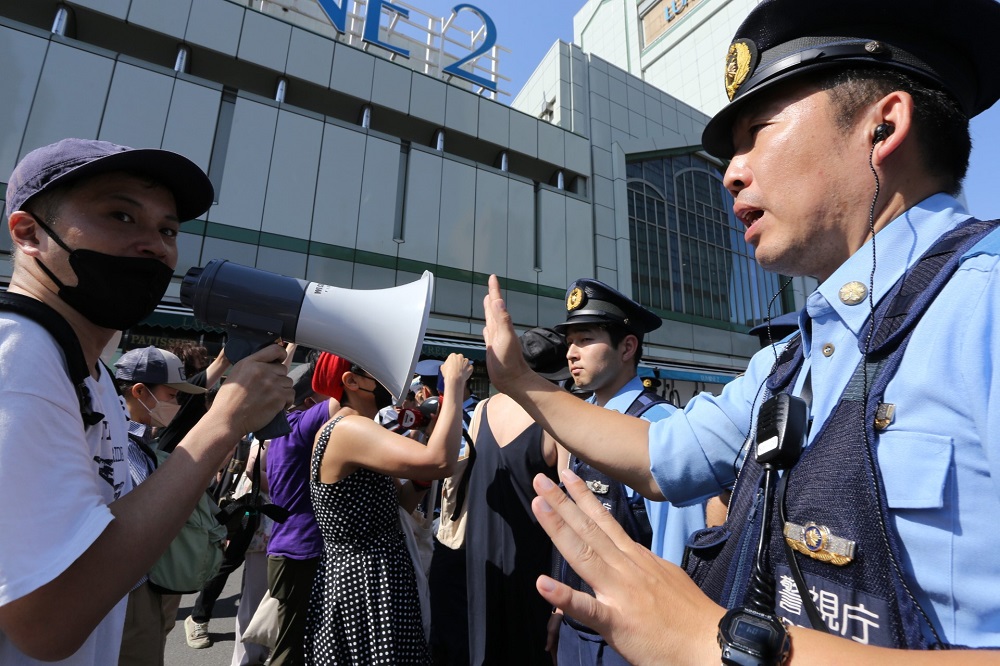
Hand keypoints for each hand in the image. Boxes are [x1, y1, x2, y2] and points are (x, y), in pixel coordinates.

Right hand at [211, 343, 292, 436]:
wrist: (228, 419)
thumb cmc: (228, 400)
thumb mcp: (236, 373)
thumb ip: (252, 365)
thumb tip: (267, 363)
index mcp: (250, 362)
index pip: (275, 349)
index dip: (281, 354)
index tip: (280, 360)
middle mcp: (262, 370)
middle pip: (283, 369)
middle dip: (278, 378)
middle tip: (269, 388)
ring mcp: (272, 384)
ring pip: (288, 382)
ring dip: (282, 390)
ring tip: (271, 398)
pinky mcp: (278, 397)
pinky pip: (291, 394)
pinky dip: (286, 401)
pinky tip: (276, 405)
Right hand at [440, 352, 472, 386]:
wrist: (454, 379)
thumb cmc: (448, 374)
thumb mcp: (443, 368)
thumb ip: (445, 365)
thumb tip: (445, 366)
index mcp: (453, 356)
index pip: (453, 357)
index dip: (452, 362)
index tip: (452, 365)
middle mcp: (460, 357)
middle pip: (460, 358)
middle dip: (459, 362)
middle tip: (456, 368)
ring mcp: (466, 362)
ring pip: (466, 362)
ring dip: (464, 366)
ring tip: (460, 372)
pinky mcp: (470, 367)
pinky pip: (470, 368)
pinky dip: (468, 370)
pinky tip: (464, 374)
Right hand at [482, 274, 532, 393]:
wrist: (512, 380)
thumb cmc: (509, 362)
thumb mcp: (505, 338)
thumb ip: (502, 319)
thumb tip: (497, 301)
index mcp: (502, 325)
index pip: (497, 303)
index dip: (494, 290)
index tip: (493, 277)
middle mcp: (499, 329)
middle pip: (494, 309)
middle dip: (492, 296)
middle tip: (490, 286)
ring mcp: (496, 339)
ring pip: (491, 320)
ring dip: (488, 310)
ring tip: (487, 301)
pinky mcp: (492, 348)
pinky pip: (488, 333)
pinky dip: (486, 327)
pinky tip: (485, 327)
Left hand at [531, 469, 724, 665]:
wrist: (712, 643)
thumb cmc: (690, 615)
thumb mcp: (666, 576)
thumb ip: (642, 565)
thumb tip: (630, 554)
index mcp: (637, 559)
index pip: (606, 522)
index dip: (584, 498)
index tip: (567, 476)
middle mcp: (627, 567)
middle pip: (590, 529)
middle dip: (563, 502)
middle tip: (541, 478)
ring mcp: (621, 592)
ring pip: (584, 554)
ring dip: (558, 528)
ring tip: (538, 504)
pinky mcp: (618, 622)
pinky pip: (587, 609)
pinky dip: (564, 597)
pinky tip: (542, 584)